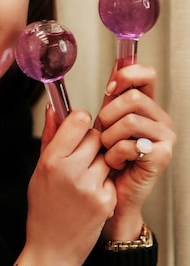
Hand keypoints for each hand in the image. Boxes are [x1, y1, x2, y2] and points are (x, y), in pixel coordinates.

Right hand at [15, 106, 116, 265]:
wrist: (52, 248)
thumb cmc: (43, 208)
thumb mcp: (39, 170)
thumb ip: (49, 136)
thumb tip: (54, 108)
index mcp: (51, 160)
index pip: (78, 120)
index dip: (80, 122)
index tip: (77, 129)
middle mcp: (71, 171)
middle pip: (96, 135)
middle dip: (91, 142)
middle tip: (81, 156)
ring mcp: (91, 186)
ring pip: (107, 155)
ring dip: (99, 161)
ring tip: (84, 178)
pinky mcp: (106, 200)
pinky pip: (111, 177)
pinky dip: (104, 182)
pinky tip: (90, 195)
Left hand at [96, 63, 175, 240]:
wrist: (110, 195)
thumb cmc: (105, 161)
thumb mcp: (100, 125)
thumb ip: (103, 100)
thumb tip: (104, 71)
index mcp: (146, 107)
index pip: (146, 75)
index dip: (126, 75)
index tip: (109, 89)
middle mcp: (159, 118)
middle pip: (133, 97)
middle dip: (108, 115)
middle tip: (103, 134)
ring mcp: (165, 136)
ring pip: (130, 120)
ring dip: (109, 138)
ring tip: (108, 151)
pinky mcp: (162, 155)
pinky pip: (130, 144)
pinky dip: (115, 154)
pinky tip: (115, 163)